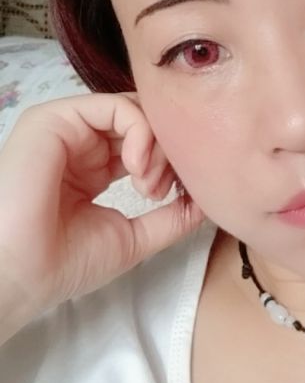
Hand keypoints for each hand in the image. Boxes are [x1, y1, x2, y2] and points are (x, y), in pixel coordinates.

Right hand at [0, 93, 203, 342]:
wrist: (18, 275)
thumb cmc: (64, 262)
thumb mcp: (133, 236)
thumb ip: (172, 217)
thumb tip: (207, 202)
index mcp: (96, 166)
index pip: (148, 143)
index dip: (171, 161)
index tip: (180, 193)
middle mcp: (83, 143)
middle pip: (146, 123)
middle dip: (168, 151)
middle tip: (166, 187)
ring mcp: (69, 128)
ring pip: (136, 111)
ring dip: (156, 144)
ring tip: (149, 183)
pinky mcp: (55, 118)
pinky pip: (115, 107)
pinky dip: (140, 132)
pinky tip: (138, 166)